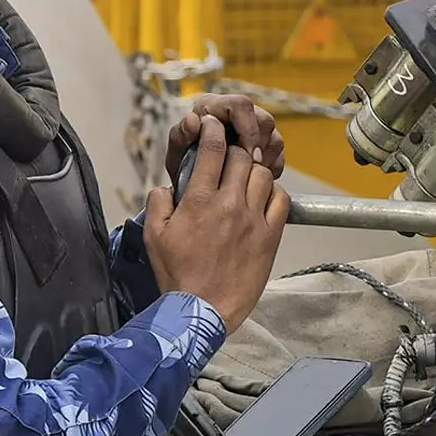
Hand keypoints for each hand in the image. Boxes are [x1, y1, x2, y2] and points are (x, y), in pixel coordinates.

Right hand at [140, 136, 287, 332]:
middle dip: (234, 149)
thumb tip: (166, 187)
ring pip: (262, 175)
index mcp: (200, 201)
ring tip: (244, 178)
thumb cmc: (177, 274)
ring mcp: (253, 219)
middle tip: (228, 156)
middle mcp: (229, 204)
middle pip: (241, 157)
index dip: (213, 130)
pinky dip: (273, 192)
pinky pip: (281, 200)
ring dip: (253, 170)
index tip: (211, 125)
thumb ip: (158, 203)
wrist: (203, 310)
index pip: (213, 150)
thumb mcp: (154, 236)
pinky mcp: (270, 236)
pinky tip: (262, 197)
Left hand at [164, 94, 279, 177]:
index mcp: (213, 106)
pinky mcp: (261, 143)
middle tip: (249, 168)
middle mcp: (234, 112)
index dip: (248, 129)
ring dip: (266, 157)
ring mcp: (250, 127)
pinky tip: (256, 177)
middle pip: (263, 120)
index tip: (247, 154)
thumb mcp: (176, 153)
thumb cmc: (181, 165)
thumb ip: (181, 135)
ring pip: (274, 135)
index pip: (241, 105)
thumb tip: (192, 120)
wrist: (191, 186)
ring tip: (248, 174)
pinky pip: (277, 152)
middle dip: (259, 147)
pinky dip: (271, 165)